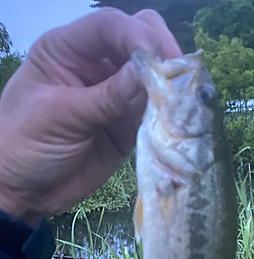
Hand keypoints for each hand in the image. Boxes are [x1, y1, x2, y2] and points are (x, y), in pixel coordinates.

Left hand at [0, 8, 181, 227]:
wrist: (26, 191)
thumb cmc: (25, 145)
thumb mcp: (60, 116)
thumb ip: (105, 97)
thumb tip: (148, 73)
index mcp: (67, 51)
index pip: (109, 26)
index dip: (136, 36)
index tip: (157, 61)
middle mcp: (95, 65)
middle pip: (138, 39)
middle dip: (161, 53)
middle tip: (176, 80)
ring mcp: (114, 95)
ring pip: (152, 76)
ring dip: (168, 87)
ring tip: (181, 104)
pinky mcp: (127, 124)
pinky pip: (153, 111)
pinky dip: (166, 115)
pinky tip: (175, 121)